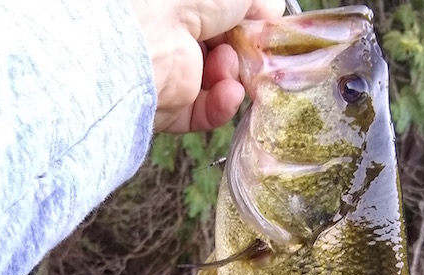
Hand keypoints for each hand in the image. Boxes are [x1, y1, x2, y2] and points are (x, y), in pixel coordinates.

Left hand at [130, 0, 284, 132]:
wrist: (151, 34)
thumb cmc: (187, 0)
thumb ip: (259, 2)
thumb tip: (272, 11)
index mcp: (187, 10)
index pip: (226, 24)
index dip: (249, 30)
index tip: (265, 32)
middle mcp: (179, 39)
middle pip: (226, 56)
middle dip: (245, 56)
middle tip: (255, 54)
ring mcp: (174, 74)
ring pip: (219, 85)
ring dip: (233, 78)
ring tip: (226, 67)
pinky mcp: (171, 107)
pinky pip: (205, 113)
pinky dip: (223, 106)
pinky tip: (228, 93)